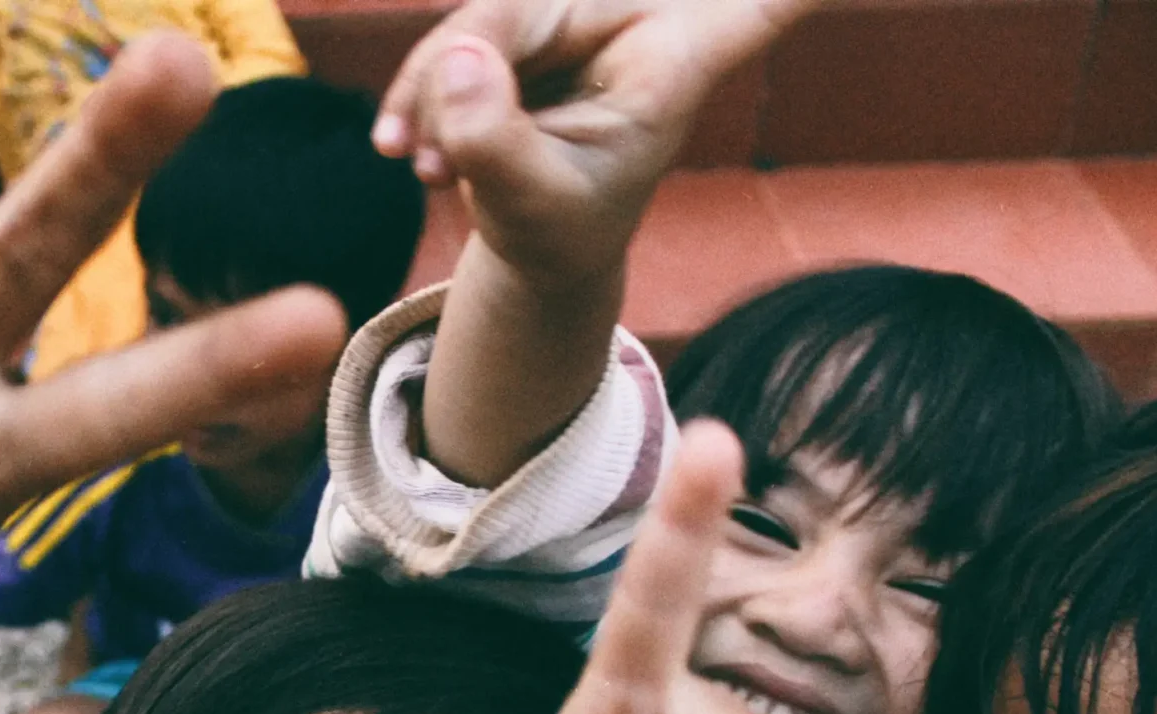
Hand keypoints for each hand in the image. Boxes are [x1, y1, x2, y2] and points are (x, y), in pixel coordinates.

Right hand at [372, 0, 818, 288]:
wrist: (540, 246)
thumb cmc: (564, 233)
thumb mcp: (534, 210)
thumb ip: (498, 143)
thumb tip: (458, 58)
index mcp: (676, 59)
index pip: (752, 0)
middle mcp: (633, 18)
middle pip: (529, 5)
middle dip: (463, 71)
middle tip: (430, 164)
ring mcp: (570, 18)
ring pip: (479, 17)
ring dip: (432, 93)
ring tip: (427, 170)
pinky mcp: (522, 25)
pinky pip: (455, 37)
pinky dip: (421, 94)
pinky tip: (405, 148)